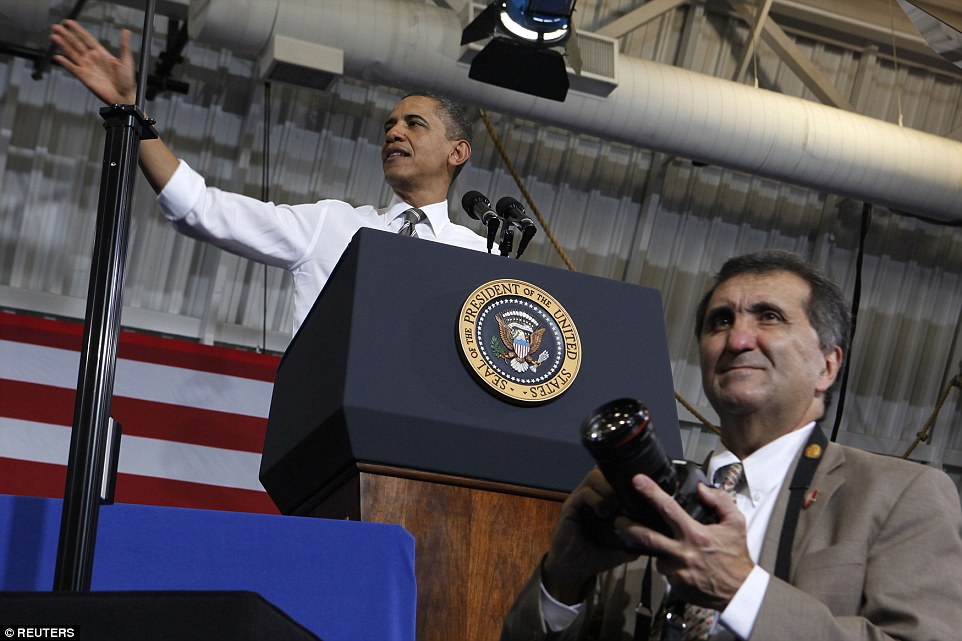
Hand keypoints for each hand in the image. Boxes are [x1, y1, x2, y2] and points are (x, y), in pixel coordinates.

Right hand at [50, 20, 136, 104]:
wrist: (123, 97)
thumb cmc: (127, 81)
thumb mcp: (126, 60)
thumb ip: (124, 45)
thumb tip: (126, 31)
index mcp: (101, 53)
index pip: (86, 38)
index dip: (77, 30)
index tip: (68, 22)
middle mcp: (92, 58)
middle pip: (76, 44)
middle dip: (66, 35)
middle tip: (56, 26)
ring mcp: (86, 67)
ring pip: (71, 53)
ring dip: (62, 45)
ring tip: (54, 36)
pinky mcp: (83, 76)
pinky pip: (72, 68)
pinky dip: (65, 62)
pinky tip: (58, 57)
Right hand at [542, 469, 640, 604]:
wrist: (573, 568)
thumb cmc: (596, 555)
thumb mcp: (622, 546)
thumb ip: (636, 537)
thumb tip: (657, 535)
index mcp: (602, 500)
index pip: (614, 477)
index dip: (627, 480)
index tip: (639, 489)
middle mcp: (590, 495)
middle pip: (605, 472)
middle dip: (618, 482)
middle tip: (627, 498)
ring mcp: (579, 499)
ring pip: (595, 477)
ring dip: (608, 490)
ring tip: (614, 506)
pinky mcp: (571, 506)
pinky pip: (585, 493)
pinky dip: (597, 500)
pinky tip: (603, 514)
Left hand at [620, 475, 753, 609]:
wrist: (740, 592)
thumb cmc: (736, 558)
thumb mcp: (736, 523)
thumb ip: (720, 501)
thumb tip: (702, 489)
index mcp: (695, 535)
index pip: (668, 508)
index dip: (651, 492)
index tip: (638, 481)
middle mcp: (683, 552)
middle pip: (648, 536)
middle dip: (629, 527)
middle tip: (618, 520)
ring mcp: (677, 571)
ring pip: (658, 556)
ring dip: (661, 551)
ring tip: (673, 550)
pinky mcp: (676, 585)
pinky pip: (667, 572)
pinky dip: (671, 566)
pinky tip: (684, 566)